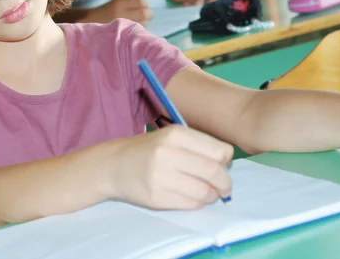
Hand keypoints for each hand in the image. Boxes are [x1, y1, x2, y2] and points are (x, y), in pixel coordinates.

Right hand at [85, 0, 153, 25]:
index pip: (139, 1)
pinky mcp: (121, 34)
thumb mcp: (113, 4)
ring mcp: (121, 25)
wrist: (85, 25)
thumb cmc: (103, 14)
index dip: (144, 3)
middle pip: (144, 13)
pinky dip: (139, 29)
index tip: (145, 6)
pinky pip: (136, 31)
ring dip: (144, 22)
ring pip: (142, 23)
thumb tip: (146, 7)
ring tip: (139, 22)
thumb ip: (128, 3)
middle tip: (148, 15)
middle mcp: (121, 14)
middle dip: (148, 14)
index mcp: (118, 3)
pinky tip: (134, 29)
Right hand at [109, 126, 233, 209]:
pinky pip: (190, 204)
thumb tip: (227, 163)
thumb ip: (198, 145)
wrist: (113, 165)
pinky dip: (198, 203)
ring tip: (207, 193)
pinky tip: (191, 197)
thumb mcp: (170, 137)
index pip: (219, 151)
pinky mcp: (156, 197)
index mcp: (175, 134)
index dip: (226, 162)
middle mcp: (167, 153)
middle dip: (225, 183)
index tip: (222, 167)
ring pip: (204, 191)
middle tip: (223, 187)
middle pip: (214, 172)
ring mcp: (160, 176)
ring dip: (212, 195)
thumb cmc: (148, 150)